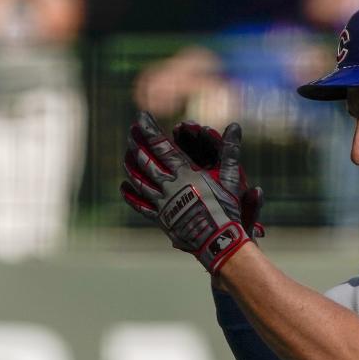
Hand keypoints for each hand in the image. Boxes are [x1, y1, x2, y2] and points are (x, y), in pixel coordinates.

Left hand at [120, 112, 249, 272]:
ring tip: (126, 154)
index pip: (161, 146)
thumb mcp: (231, 178)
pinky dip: (131, 195)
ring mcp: (162, 203)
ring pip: (139, 180)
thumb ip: (230, 150)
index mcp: (185, 173)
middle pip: (145, 161)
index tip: (140, 117)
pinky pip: (141, 205)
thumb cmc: (227, 209)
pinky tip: (124, 187)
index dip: (149, 130)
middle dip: (137, 144)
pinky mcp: (161, 218)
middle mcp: (169, 186)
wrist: (218, 241)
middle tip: (131, 132)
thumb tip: (234, 125)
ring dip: (131, 165)